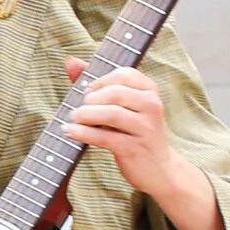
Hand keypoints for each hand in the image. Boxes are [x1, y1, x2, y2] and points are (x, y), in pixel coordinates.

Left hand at [61, 61, 183, 196]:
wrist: (159, 169)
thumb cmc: (132, 131)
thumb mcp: (121, 106)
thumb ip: (96, 83)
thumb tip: (71, 61)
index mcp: (150, 91)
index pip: (124, 74)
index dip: (100, 80)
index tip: (88, 91)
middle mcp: (152, 106)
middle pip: (116, 93)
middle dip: (91, 99)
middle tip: (78, 109)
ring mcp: (146, 128)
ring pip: (112, 114)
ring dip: (85, 115)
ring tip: (73, 118)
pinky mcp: (135, 148)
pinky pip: (106, 137)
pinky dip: (83, 133)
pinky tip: (69, 131)